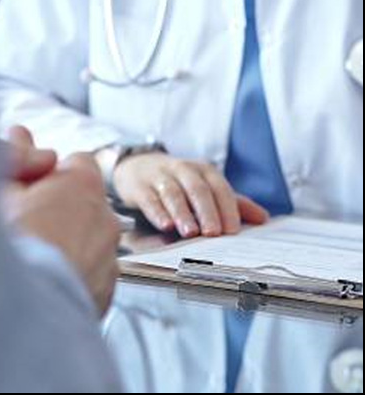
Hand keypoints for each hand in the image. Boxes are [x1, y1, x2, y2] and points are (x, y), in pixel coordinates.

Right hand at [2, 130, 119, 314]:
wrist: (19, 305)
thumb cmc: (11, 241)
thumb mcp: (3, 187)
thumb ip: (16, 155)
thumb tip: (20, 133)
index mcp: (83, 185)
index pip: (78, 162)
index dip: (54, 172)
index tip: (35, 186)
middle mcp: (105, 217)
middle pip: (85, 202)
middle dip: (62, 207)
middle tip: (29, 221)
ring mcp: (109, 256)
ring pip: (90, 238)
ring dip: (70, 240)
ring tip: (36, 254)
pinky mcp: (105, 290)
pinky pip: (92, 270)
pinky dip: (75, 271)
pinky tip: (47, 278)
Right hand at [113, 153, 268, 237]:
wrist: (137, 166)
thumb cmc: (177, 181)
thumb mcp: (204, 187)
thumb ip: (232, 203)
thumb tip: (263, 218)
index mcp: (203, 170)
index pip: (219, 187)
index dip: (227, 208)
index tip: (233, 230)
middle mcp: (182, 170)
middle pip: (197, 189)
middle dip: (206, 211)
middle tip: (213, 233)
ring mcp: (160, 176)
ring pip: (173, 193)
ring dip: (182, 213)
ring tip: (190, 232)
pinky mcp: (140, 186)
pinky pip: (149, 198)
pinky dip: (157, 211)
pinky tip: (164, 225)